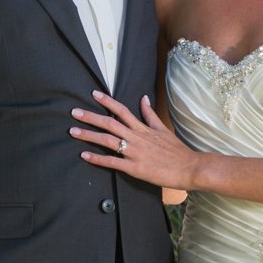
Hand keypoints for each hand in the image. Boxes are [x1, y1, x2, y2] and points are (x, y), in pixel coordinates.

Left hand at [71, 90, 199, 189]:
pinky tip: (84, 155)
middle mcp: (137, 137)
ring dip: (89, 135)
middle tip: (74, 112)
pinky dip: (97, 158)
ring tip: (73, 131)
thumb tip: (143, 98)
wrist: (189, 167)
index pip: (122, 110)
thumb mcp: (163, 129)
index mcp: (143, 128)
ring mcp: (135, 152)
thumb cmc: (177, 150)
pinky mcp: (134, 168)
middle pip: (110, 123)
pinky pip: (112, 162)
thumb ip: (150, 115)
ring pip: (108, 141)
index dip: (107, 102)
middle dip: (90, 117)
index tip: (93, 94)